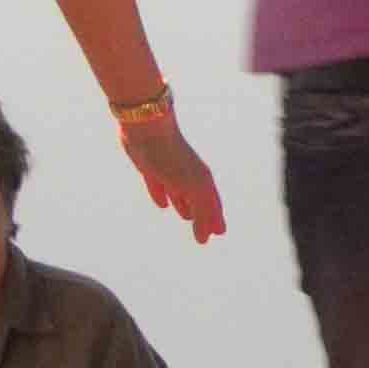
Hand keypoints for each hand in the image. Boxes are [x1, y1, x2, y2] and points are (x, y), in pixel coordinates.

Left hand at [122, 113, 225, 240]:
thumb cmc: (173, 158)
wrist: (148, 129)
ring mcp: (170, 171)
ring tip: (186, 217)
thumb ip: (202, 213)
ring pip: (180, 193)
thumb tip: (204, 238)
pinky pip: (159, 187)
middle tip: (206, 231)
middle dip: (203, 215)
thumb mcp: (193, 189)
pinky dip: (162, 196)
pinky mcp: (151, 168)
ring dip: (184, 206)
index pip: (212, 205)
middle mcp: (188, 176)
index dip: (215, 220)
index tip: (220, 233)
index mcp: (201, 180)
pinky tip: (162, 204)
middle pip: (198, 200)